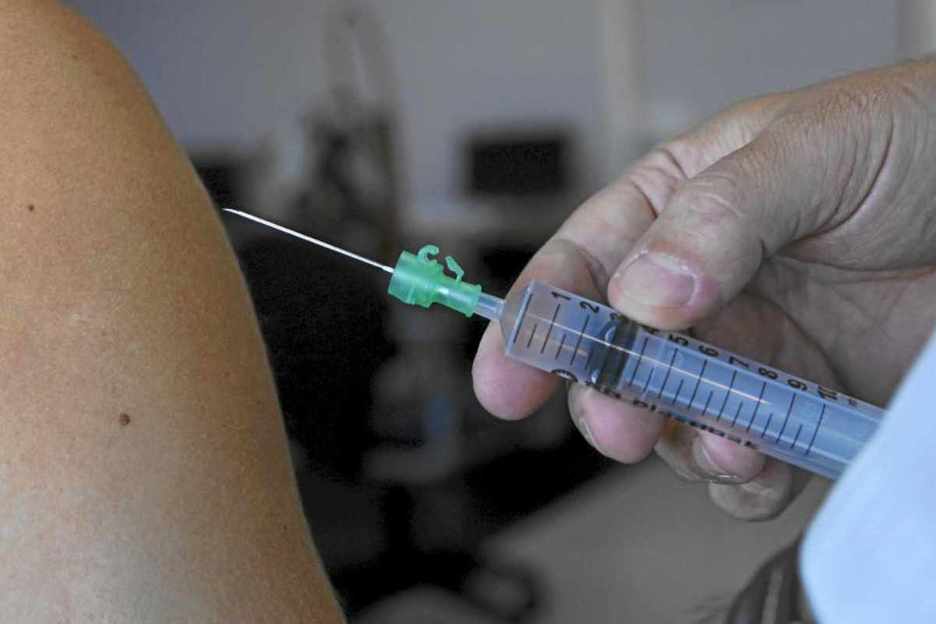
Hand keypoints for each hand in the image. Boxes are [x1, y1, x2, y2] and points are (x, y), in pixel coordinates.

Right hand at [472, 59, 935, 519]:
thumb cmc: (920, 142)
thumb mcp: (812, 150)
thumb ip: (720, 217)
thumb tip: (644, 296)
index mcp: (678, 207)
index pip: (583, 264)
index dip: (537, 321)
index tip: (509, 376)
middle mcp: (701, 285)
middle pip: (616, 356)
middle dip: (607, 397)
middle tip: (618, 423)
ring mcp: (750, 348)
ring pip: (675, 418)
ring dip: (687, 444)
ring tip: (729, 445)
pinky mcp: (798, 404)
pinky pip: (743, 460)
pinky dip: (742, 480)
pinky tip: (759, 466)